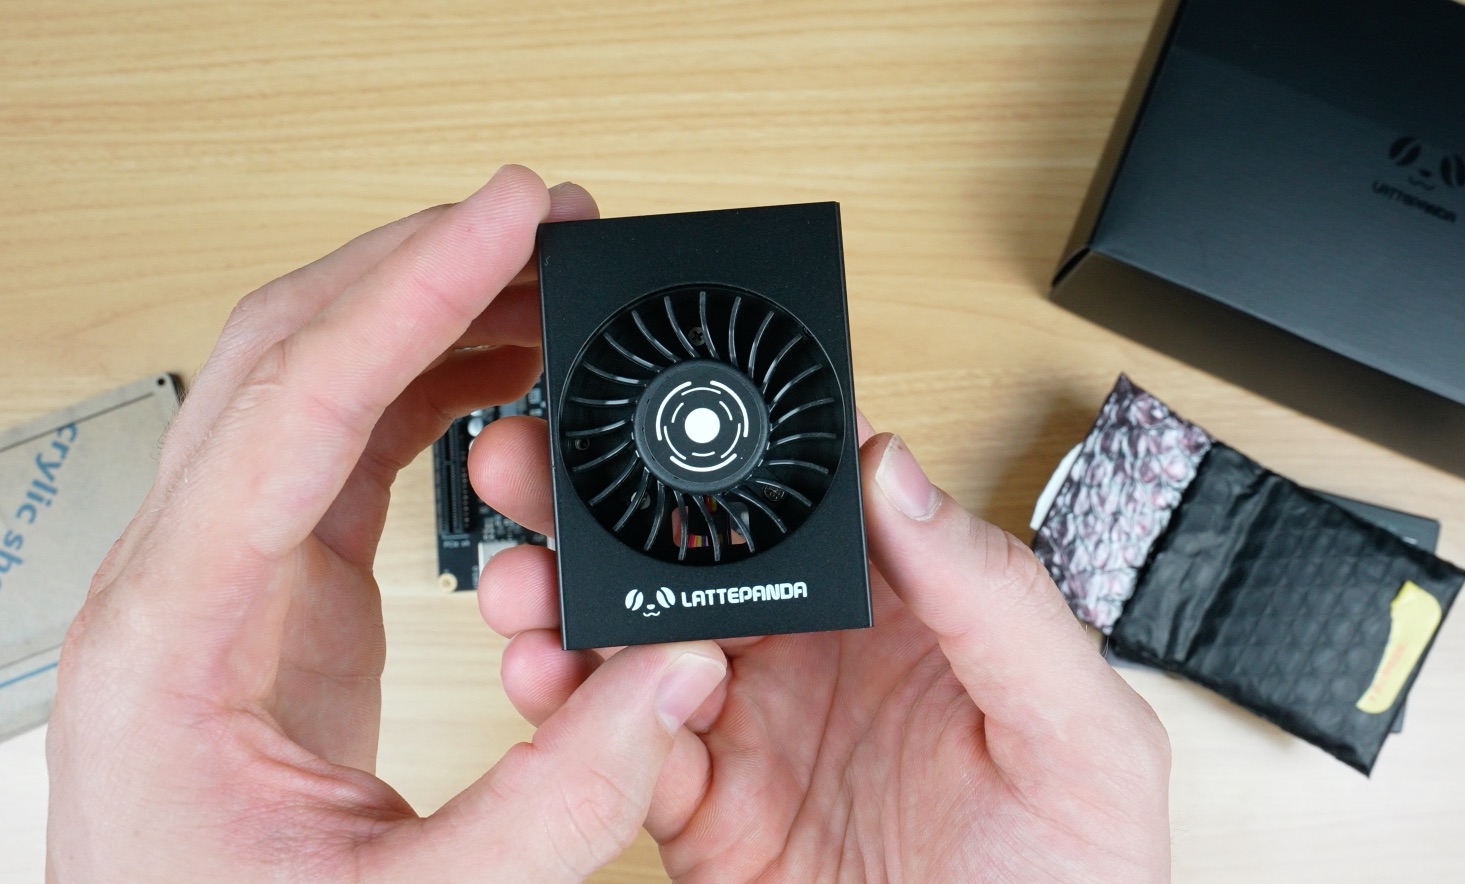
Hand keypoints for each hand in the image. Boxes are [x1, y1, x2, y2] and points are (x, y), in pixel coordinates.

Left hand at [46, 167, 729, 881]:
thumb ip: (557, 805)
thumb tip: (679, 677)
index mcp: (175, 631)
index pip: (297, 403)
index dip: (414, 291)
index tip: (510, 215)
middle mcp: (184, 576)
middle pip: (289, 352)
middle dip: (424, 263)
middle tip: (546, 219)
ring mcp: (227, 575)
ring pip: (313, 380)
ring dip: (425, 310)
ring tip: (542, 279)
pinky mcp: (275, 592)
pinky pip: (344, 444)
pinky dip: (424, 385)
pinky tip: (499, 372)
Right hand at [478, 425, 1171, 880]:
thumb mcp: (1079, 735)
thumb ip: (998, 600)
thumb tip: (899, 474)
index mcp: (915, 615)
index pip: (814, 501)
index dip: (740, 448)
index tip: (672, 407)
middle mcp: (822, 659)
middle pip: (700, 556)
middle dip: (614, 505)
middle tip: (542, 464)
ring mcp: (755, 733)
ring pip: (640, 643)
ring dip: (573, 600)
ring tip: (524, 579)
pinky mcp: (706, 814)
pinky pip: (622, 751)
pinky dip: (569, 713)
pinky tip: (540, 676)